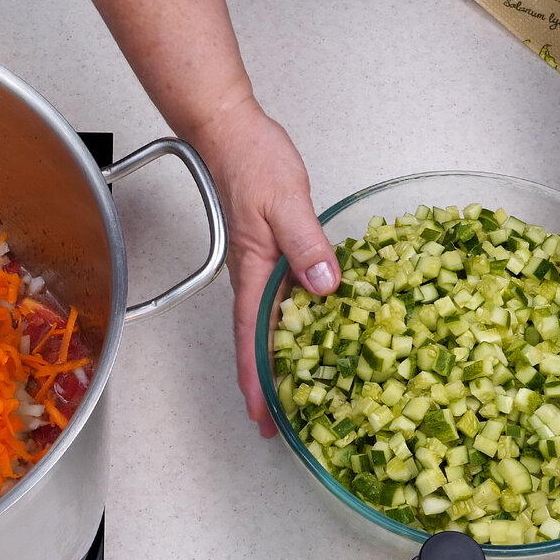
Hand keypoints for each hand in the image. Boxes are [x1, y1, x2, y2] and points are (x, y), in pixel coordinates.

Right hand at [192, 97, 338, 437]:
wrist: (234, 135)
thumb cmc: (253, 163)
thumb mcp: (284, 202)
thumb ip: (305, 243)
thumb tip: (325, 286)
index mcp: (253, 272)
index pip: (251, 336)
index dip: (256, 378)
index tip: (261, 416)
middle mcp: (254, 278)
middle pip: (255, 342)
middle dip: (264, 385)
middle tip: (277, 424)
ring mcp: (263, 268)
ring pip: (267, 326)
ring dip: (277, 361)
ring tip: (293, 394)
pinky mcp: (274, 256)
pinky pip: (281, 303)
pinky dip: (292, 328)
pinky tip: (312, 335)